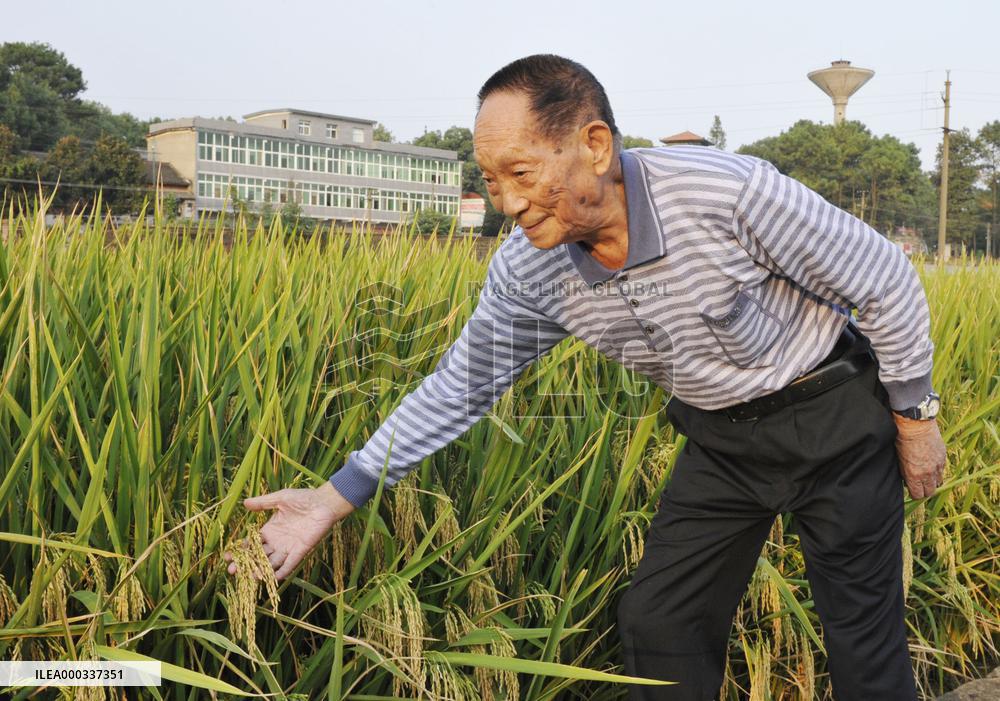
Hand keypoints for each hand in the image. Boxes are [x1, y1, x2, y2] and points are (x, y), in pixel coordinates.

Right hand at [223, 482, 355, 580]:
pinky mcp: (300, 551)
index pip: (251, 543)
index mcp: (270, 529)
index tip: (227, 556)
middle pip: (258, 556)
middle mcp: (277, 541)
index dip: (240, 550)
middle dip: (245, 563)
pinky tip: (272, 578)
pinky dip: (281, 572)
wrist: (324, 503)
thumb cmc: (304, 498)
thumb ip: (263, 503)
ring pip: (271, 563)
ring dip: (261, 570)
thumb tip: (244, 503)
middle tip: (231, 570)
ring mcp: (288, 547)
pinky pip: (289, 564)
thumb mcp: (280, 498)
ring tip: (250, 576)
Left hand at [892, 414, 946, 498]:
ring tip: (925, 476)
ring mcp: (937, 466)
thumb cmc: (902, 440)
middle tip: (918, 485)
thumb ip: (905, 473)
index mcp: (914, 475)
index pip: (918, 494)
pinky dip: (937, 471)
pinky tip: (930, 466)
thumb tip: (908, 480)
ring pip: (938, 482)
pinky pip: (942, 471)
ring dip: (932, 481)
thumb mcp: (899, 460)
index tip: (911, 490)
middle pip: (930, 491)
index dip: (914, 494)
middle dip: (924, 490)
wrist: (916, 426)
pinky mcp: (943, 458)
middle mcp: (928, 473)